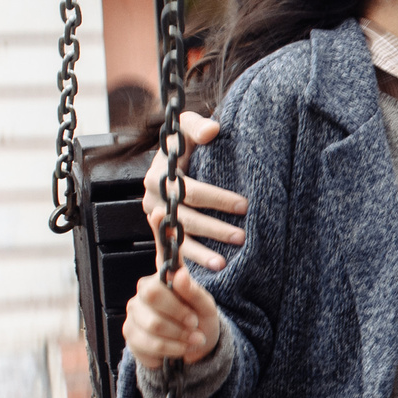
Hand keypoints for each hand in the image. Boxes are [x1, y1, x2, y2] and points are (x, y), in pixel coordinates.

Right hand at [123, 267, 220, 369]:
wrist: (193, 347)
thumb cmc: (198, 319)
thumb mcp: (205, 306)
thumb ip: (193, 291)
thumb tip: (180, 274)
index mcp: (159, 280)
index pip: (159, 279)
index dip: (177, 299)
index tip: (194, 315)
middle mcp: (141, 294)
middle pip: (152, 298)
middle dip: (180, 315)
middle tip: (194, 324)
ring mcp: (133, 314)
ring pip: (153, 324)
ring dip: (180, 335)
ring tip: (193, 339)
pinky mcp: (130, 335)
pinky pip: (150, 344)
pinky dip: (173, 348)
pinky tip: (181, 348)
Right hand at [141, 110, 246, 270]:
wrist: (168, 162)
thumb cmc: (182, 144)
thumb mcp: (185, 129)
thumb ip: (197, 126)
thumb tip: (213, 130)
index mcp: (159, 175)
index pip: (190, 190)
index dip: (217, 198)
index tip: (244, 205)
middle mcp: (153, 200)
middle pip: (185, 219)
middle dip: (215, 229)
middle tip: (242, 237)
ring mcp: (155, 219)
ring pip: (178, 240)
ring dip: (201, 253)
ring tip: (223, 263)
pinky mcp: (159, 234)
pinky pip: (172, 252)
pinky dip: (190, 262)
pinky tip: (208, 271)